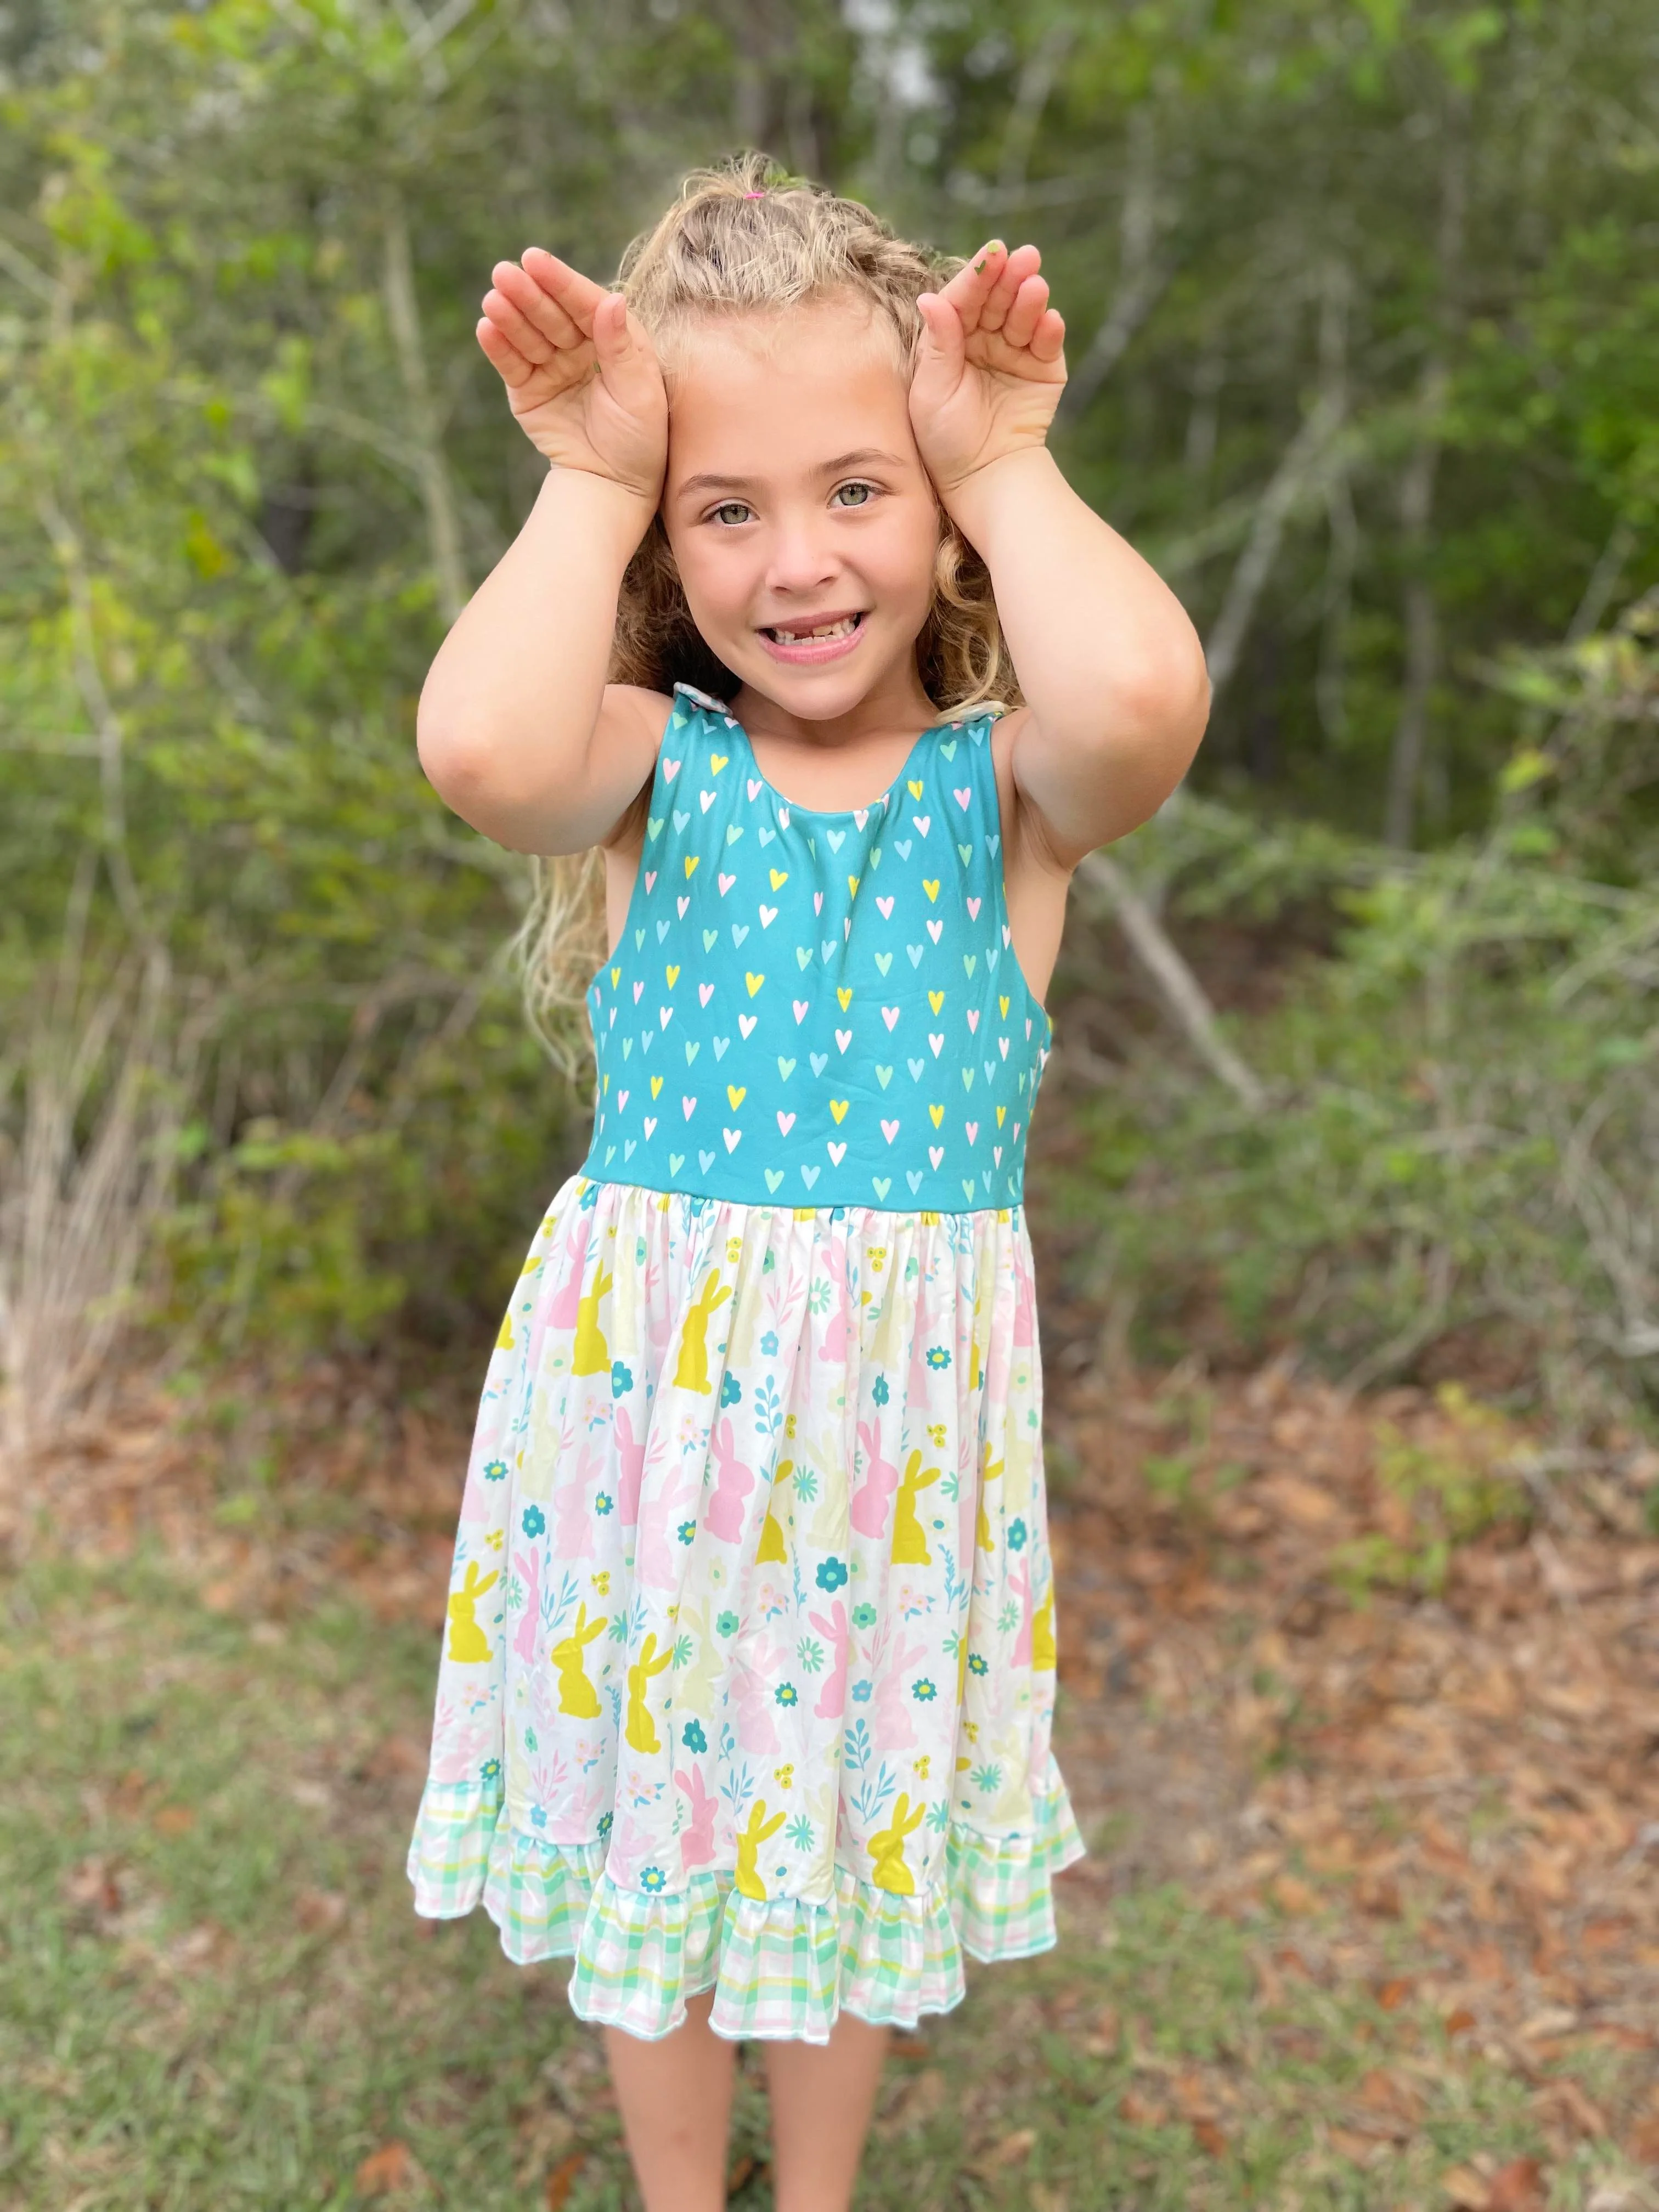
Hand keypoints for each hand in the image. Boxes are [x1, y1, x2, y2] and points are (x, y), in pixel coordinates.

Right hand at [477, 249, 667, 504]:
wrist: (614, 485)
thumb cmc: (639, 440)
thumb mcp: (639, 394)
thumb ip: (622, 349)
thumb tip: (612, 300)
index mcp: (614, 339)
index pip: (585, 304)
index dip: (561, 282)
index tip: (535, 259)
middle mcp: (580, 346)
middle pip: (552, 314)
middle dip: (529, 294)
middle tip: (504, 272)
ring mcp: (552, 366)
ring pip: (528, 335)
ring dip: (510, 316)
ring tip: (493, 300)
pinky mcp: (529, 390)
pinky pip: (511, 364)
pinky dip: (498, 347)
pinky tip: (486, 328)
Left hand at [908, 240, 1066, 500]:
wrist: (983, 478)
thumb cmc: (946, 440)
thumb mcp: (932, 393)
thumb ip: (937, 346)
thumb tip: (930, 299)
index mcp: (951, 340)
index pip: (963, 300)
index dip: (977, 277)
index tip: (992, 253)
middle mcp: (983, 340)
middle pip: (997, 300)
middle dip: (1009, 278)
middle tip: (1024, 257)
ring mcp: (1015, 353)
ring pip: (1023, 316)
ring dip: (1030, 299)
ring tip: (1035, 286)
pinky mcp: (1043, 370)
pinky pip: (1047, 344)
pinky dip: (1049, 331)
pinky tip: (1049, 320)